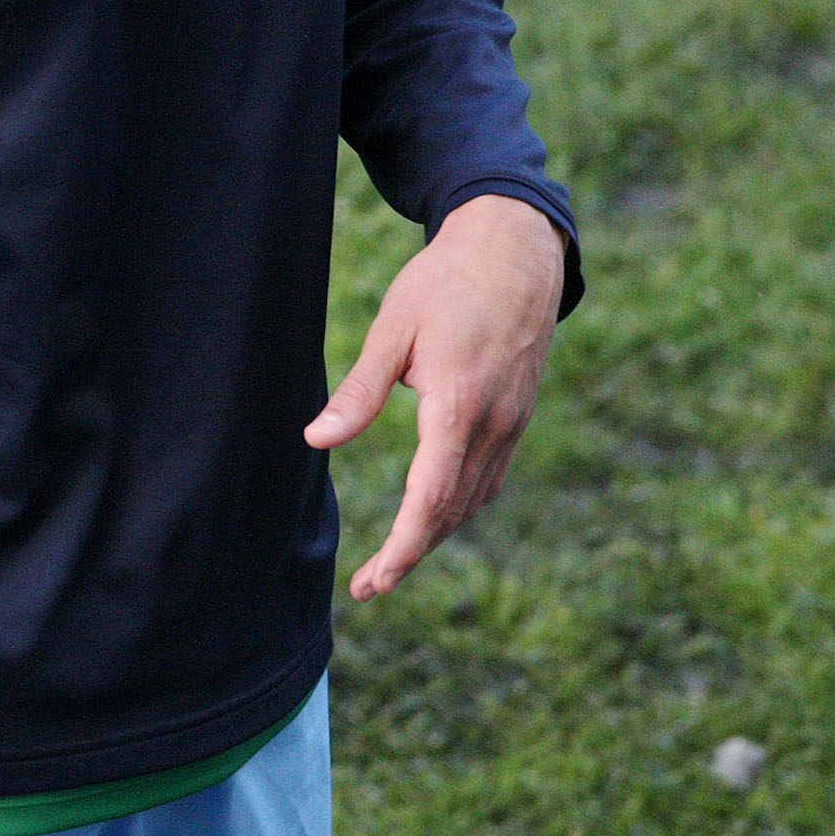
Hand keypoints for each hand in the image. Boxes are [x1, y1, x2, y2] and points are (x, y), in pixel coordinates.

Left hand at [304, 193, 566, 600]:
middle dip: (410, 555)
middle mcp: (494, 424)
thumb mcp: (392, 329)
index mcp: (459, 406)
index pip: (430, 498)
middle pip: (452, 512)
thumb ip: (358, 390)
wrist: (515, 248)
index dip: (402, 548)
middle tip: (369, 587)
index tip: (374, 581)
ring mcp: (513, 421)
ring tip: (394, 560)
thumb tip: (316, 440)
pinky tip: (435, 514)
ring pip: (474, 500)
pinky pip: (490, 477)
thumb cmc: (445, 281)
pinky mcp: (519, 414)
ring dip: (435, 536)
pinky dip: (460, 506)